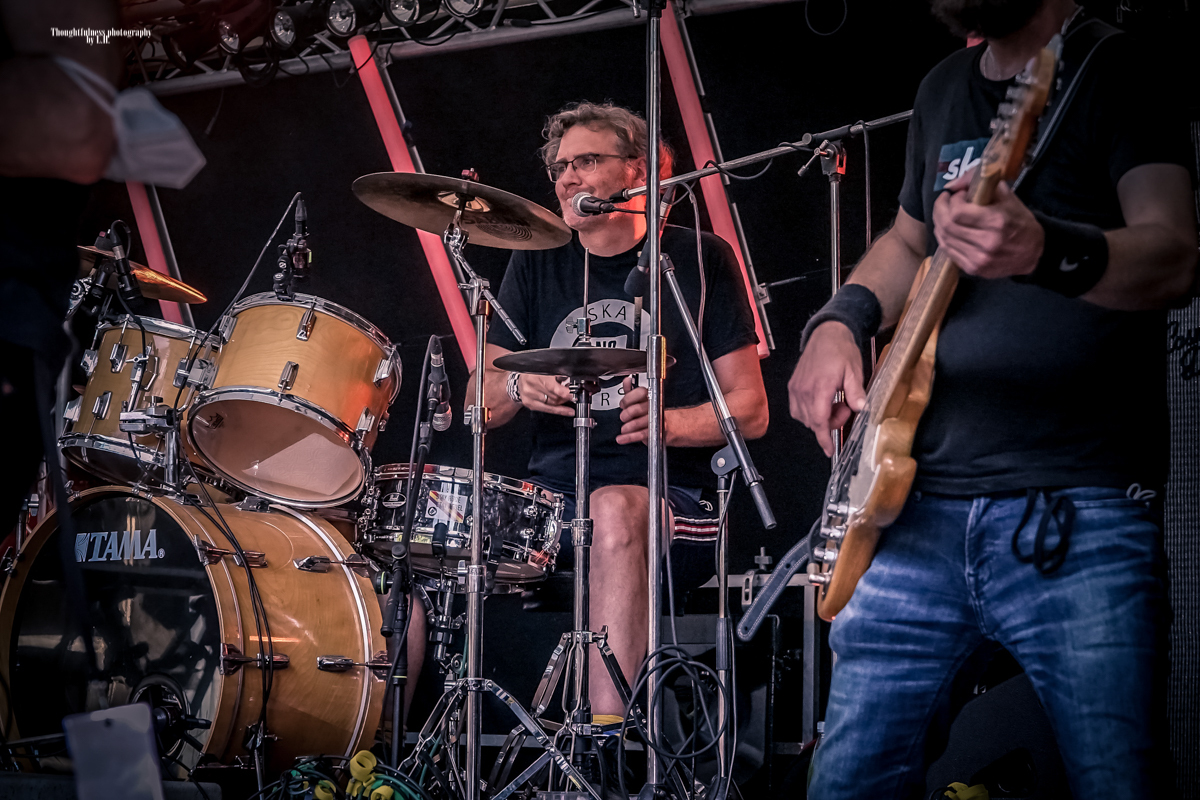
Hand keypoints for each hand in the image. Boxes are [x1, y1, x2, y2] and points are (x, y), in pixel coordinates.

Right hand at [518, 373, 572, 415]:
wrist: (520, 381)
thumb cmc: (534, 374)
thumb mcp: (545, 369)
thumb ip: (557, 374)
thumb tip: (570, 382)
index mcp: (536, 374)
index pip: (552, 387)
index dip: (564, 392)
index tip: (572, 394)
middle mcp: (531, 386)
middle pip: (554, 396)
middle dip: (565, 396)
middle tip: (572, 395)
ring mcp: (529, 396)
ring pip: (552, 403)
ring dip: (562, 401)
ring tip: (568, 399)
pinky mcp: (530, 404)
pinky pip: (548, 409)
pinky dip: (560, 411)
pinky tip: (568, 411)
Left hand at [617, 376, 656, 444]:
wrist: (669, 425)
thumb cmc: (652, 411)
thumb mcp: (641, 400)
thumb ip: (632, 391)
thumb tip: (627, 380)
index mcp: (650, 396)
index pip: (640, 393)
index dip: (628, 398)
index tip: (623, 404)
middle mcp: (654, 405)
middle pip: (637, 408)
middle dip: (627, 414)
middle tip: (623, 417)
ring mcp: (656, 418)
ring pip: (639, 422)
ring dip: (628, 427)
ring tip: (623, 429)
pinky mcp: (656, 431)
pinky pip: (641, 434)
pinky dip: (629, 437)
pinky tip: (622, 438)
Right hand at [787, 321, 865, 456]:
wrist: (826, 334)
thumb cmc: (840, 350)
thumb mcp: (854, 370)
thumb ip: (856, 391)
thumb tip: (861, 408)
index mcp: (820, 386)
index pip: (819, 420)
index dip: (824, 438)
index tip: (829, 450)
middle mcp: (804, 389)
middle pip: (813, 421)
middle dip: (830, 422)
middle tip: (845, 407)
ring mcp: (796, 388)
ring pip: (804, 417)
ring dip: (819, 417)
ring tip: (834, 402)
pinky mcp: (793, 386)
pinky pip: (797, 408)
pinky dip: (809, 412)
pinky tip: (822, 402)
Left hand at [932, 170, 1043, 278]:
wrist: (1033, 253)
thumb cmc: (1020, 221)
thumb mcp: (1007, 196)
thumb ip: (981, 183)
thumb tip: (953, 184)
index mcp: (996, 221)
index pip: (957, 212)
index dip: (952, 201)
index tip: (956, 195)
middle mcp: (986, 242)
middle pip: (947, 226)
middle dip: (940, 210)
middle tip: (944, 201)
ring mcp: (978, 259)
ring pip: (944, 239)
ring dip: (939, 223)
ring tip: (945, 214)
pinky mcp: (973, 269)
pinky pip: (948, 252)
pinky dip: (944, 238)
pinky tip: (949, 230)